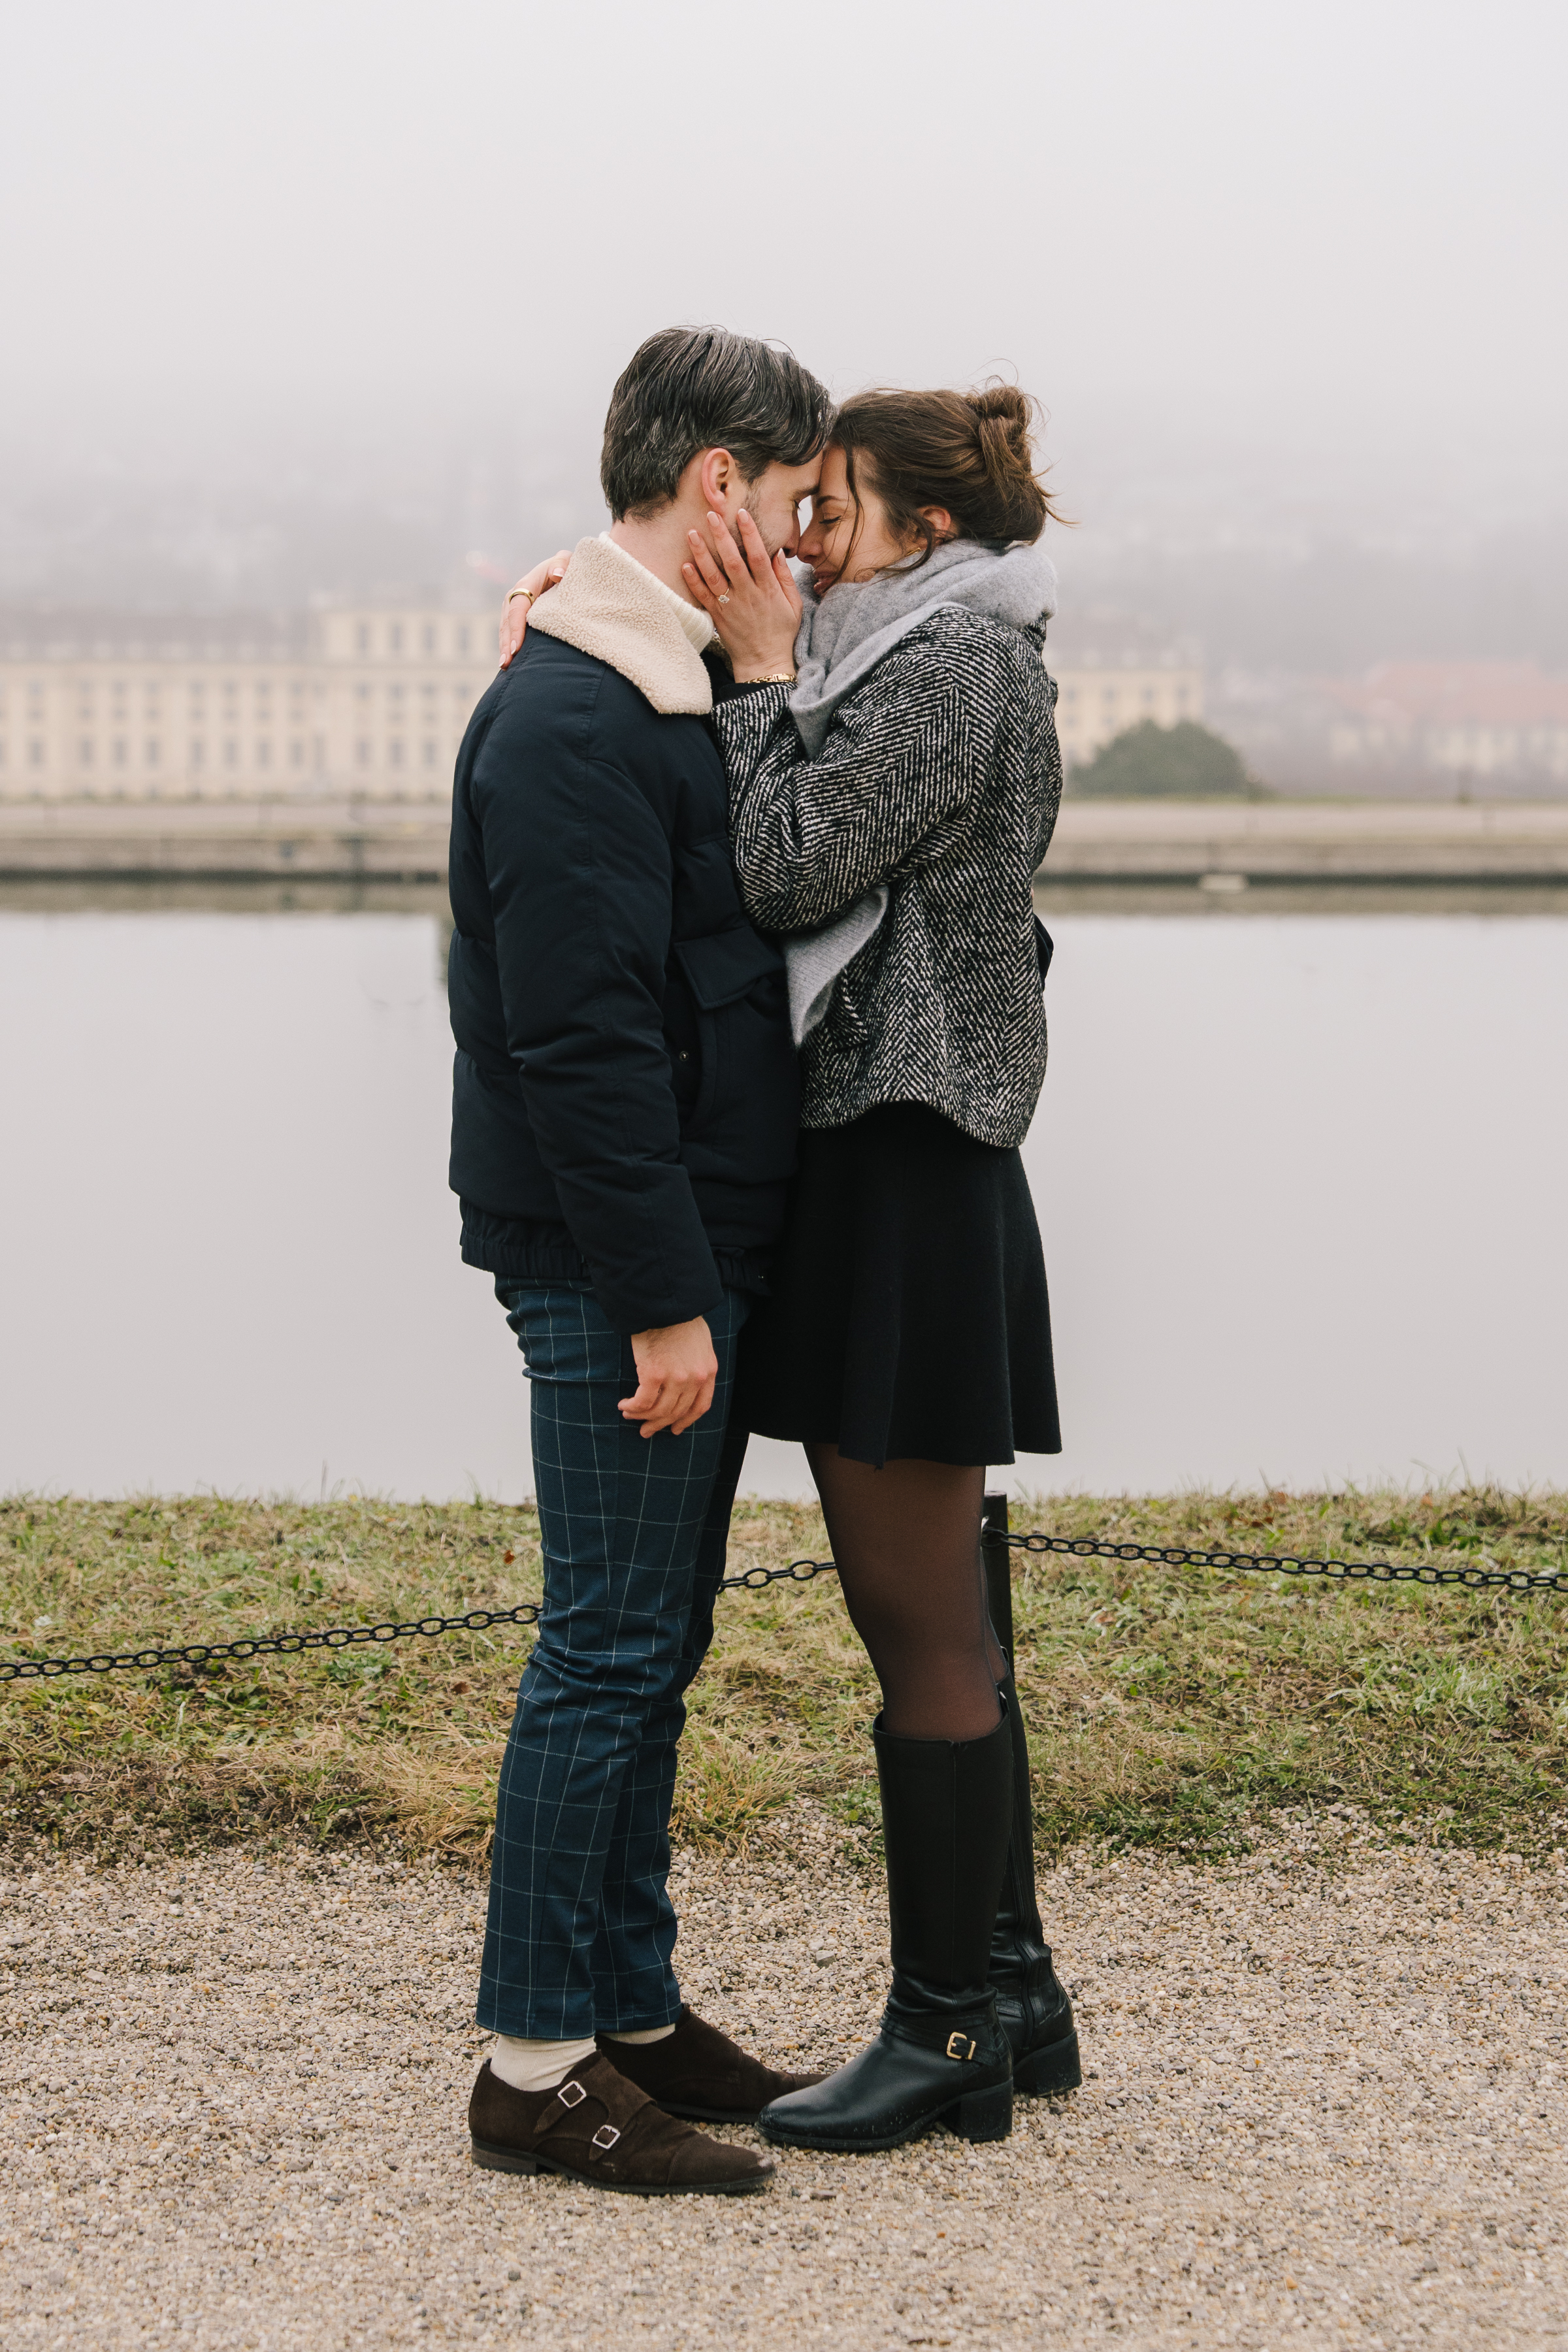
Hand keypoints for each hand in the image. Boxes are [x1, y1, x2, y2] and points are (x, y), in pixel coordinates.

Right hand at [498, 550, 571, 667]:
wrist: (559, 570)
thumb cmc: (565, 568)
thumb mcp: (566, 561)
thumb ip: (563, 563)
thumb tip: (559, 574)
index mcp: (526, 584)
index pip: (518, 607)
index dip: (516, 627)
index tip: (516, 647)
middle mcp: (515, 596)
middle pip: (507, 621)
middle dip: (506, 642)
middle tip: (507, 663)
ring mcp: (513, 607)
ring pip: (505, 629)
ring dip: (504, 648)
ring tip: (505, 666)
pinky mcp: (516, 617)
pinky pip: (509, 633)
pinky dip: (508, 647)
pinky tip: (509, 664)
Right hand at [619, 1316, 718, 1437]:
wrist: (663, 1301)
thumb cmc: (678, 1316)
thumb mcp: (700, 1341)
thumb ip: (696, 1363)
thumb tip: (685, 1381)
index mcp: (708, 1370)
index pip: (701, 1406)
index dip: (686, 1420)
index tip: (675, 1429)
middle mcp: (695, 1378)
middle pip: (677, 1412)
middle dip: (659, 1424)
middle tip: (646, 1431)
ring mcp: (675, 1378)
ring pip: (658, 1411)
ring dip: (642, 1417)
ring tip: (629, 1416)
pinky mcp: (653, 1374)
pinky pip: (642, 1402)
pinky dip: (632, 1408)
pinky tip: (624, 1405)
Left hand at [682, 509, 801, 680]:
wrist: (764, 662)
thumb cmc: (781, 632)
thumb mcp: (794, 605)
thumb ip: (785, 578)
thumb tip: (777, 553)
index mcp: (768, 590)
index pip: (758, 556)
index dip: (750, 534)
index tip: (742, 514)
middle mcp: (748, 595)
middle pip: (732, 561)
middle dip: (721, 536)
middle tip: (711, 515)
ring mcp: (731, 606)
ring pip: (714, 576)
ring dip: (702, 554)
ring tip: (692, 534)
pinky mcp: (718, 617)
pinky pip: (703, 596)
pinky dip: (693, 581)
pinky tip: (685, 565)